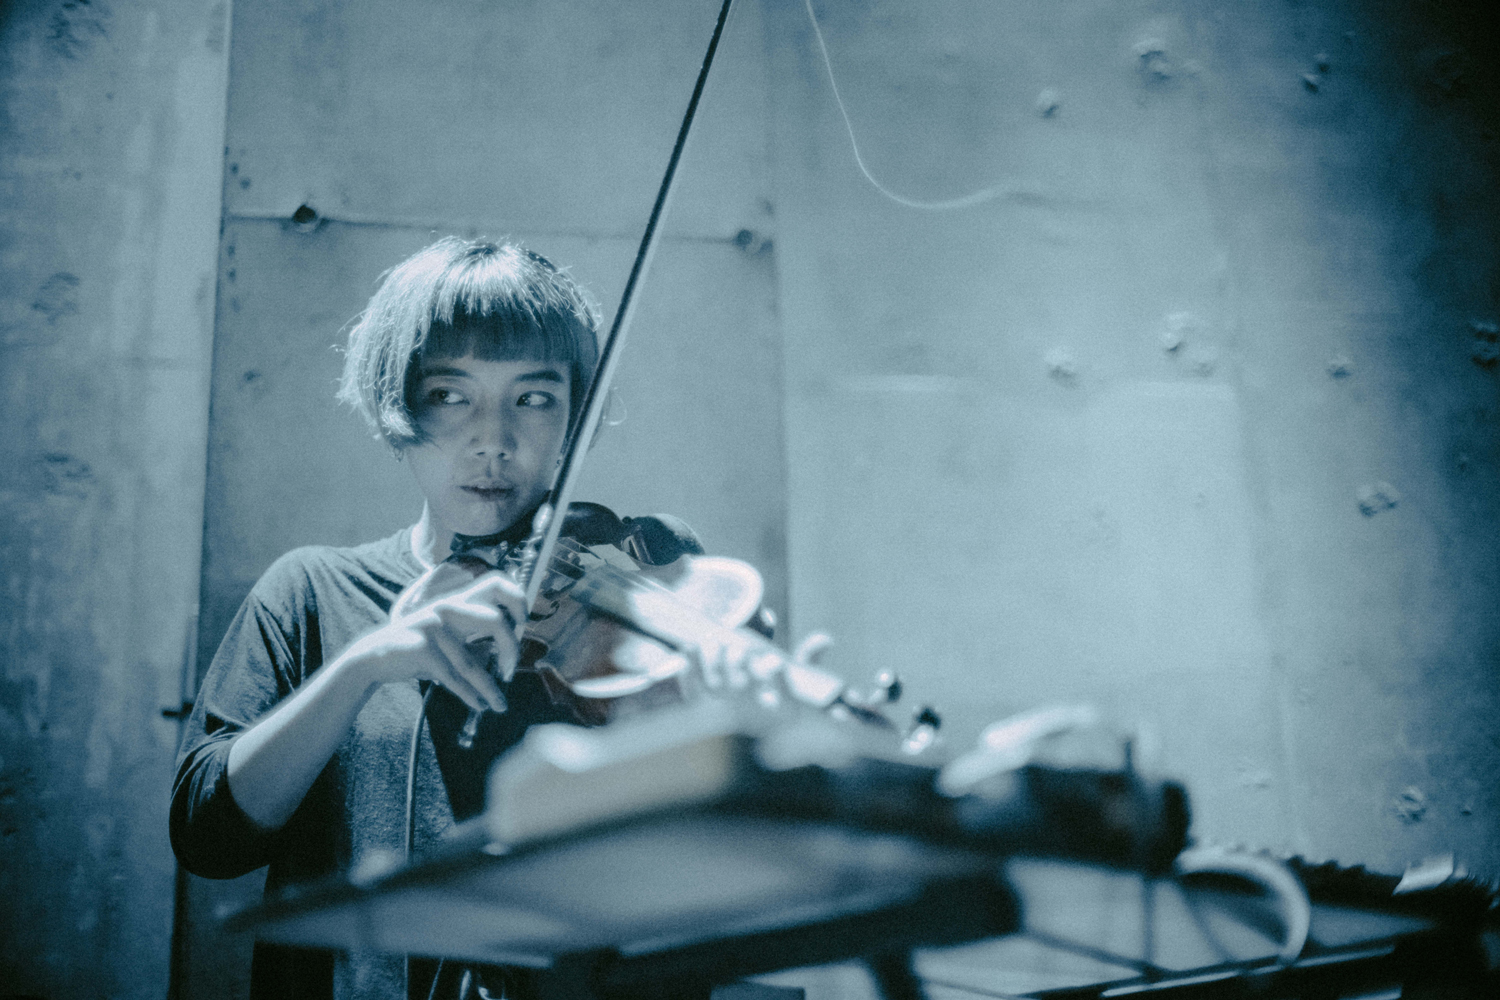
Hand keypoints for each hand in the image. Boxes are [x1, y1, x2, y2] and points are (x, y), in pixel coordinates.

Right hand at [347, 561, 526, 713]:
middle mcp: (448, 609)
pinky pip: (453, 677)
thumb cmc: (416, 647)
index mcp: (457, 601)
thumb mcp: (446, 637)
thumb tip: (500, 653)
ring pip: (472, 663)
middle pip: (494, 620)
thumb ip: (472, 639)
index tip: (523, 623)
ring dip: (489, 689)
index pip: (495, 583)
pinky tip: (479, 704)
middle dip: (510, 648)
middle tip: (512, 668)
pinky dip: (469, 695)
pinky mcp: (422, 648)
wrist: (372, 658)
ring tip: (499, 704)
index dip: (517, 600)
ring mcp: (434, 627)